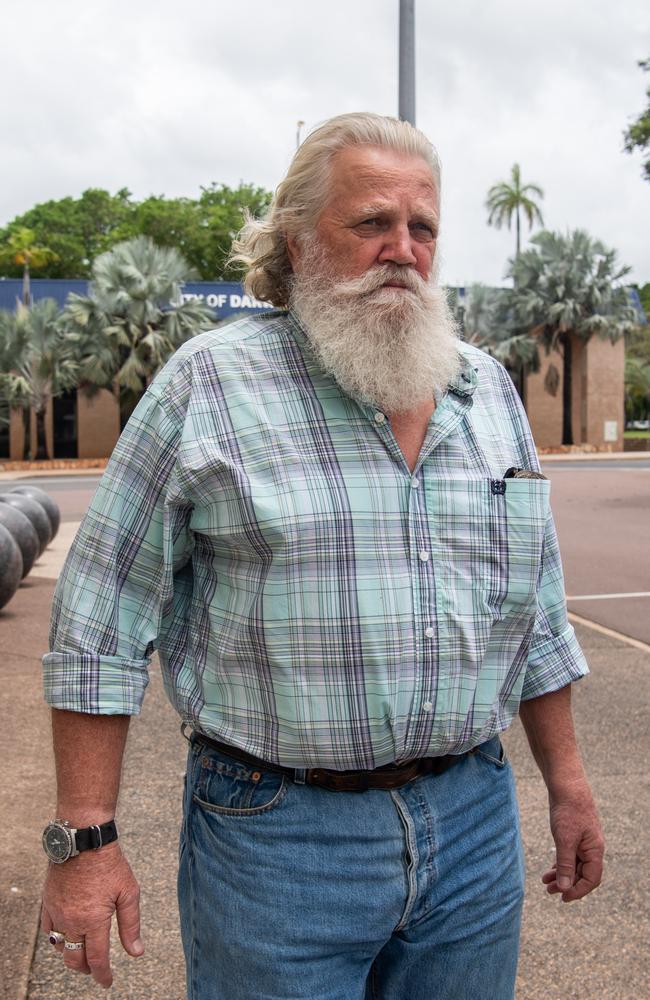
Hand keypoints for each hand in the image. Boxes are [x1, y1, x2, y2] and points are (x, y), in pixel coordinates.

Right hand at [41, 842, 142, 988]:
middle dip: (86, 969)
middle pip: (75, 959)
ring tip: (84, 951)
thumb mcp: (128, 893)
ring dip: (72, 954)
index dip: (103, 975)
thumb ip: (131, 925)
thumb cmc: (109, 864)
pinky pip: (48, 930)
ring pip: (60, 947)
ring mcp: (57, 913)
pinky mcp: (48, 903)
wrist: (84, 840)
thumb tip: (136, 952)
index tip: (107, 982)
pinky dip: (57, 938)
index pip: (97, 960)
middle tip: (96, 969)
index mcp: (94, 921)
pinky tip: (67, 934)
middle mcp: (72, 921)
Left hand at [543, 779, 604, 902]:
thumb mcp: (564, 840)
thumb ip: (565, 864)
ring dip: (562, 875)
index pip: (591, 879)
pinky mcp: (575, 834)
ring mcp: (584, 840)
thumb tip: (565, 888)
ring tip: (545, 882)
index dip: (578, 891)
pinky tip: (551, 868)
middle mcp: (592, 847)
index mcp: (595, 850)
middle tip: (550, 892)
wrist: (566, 785)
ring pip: (575, 865)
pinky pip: (571, 855)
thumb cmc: (567, 811)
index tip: (562, 897)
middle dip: (567, 884)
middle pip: (582, 874)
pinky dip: (561, 863)